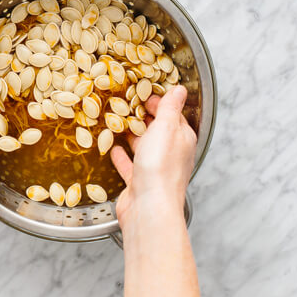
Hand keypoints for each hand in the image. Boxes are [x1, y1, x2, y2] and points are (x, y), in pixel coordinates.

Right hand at [110, 85, 196, 226]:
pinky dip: (122, 156)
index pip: (174, 116)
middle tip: (129, 107)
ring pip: (144, 148)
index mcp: (182, 140)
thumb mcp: (167, 128)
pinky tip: (114, 150)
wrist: (149, 206)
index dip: (161, 103)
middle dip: (146, 119)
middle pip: (159, 132)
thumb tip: (180, 90)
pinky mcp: (139, 182)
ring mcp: (155, 169)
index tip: (145, 94)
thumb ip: (171, 108)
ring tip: (120, 124)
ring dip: (134, 136)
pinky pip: (130, 165)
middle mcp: (171, 154)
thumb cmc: (160, 167)